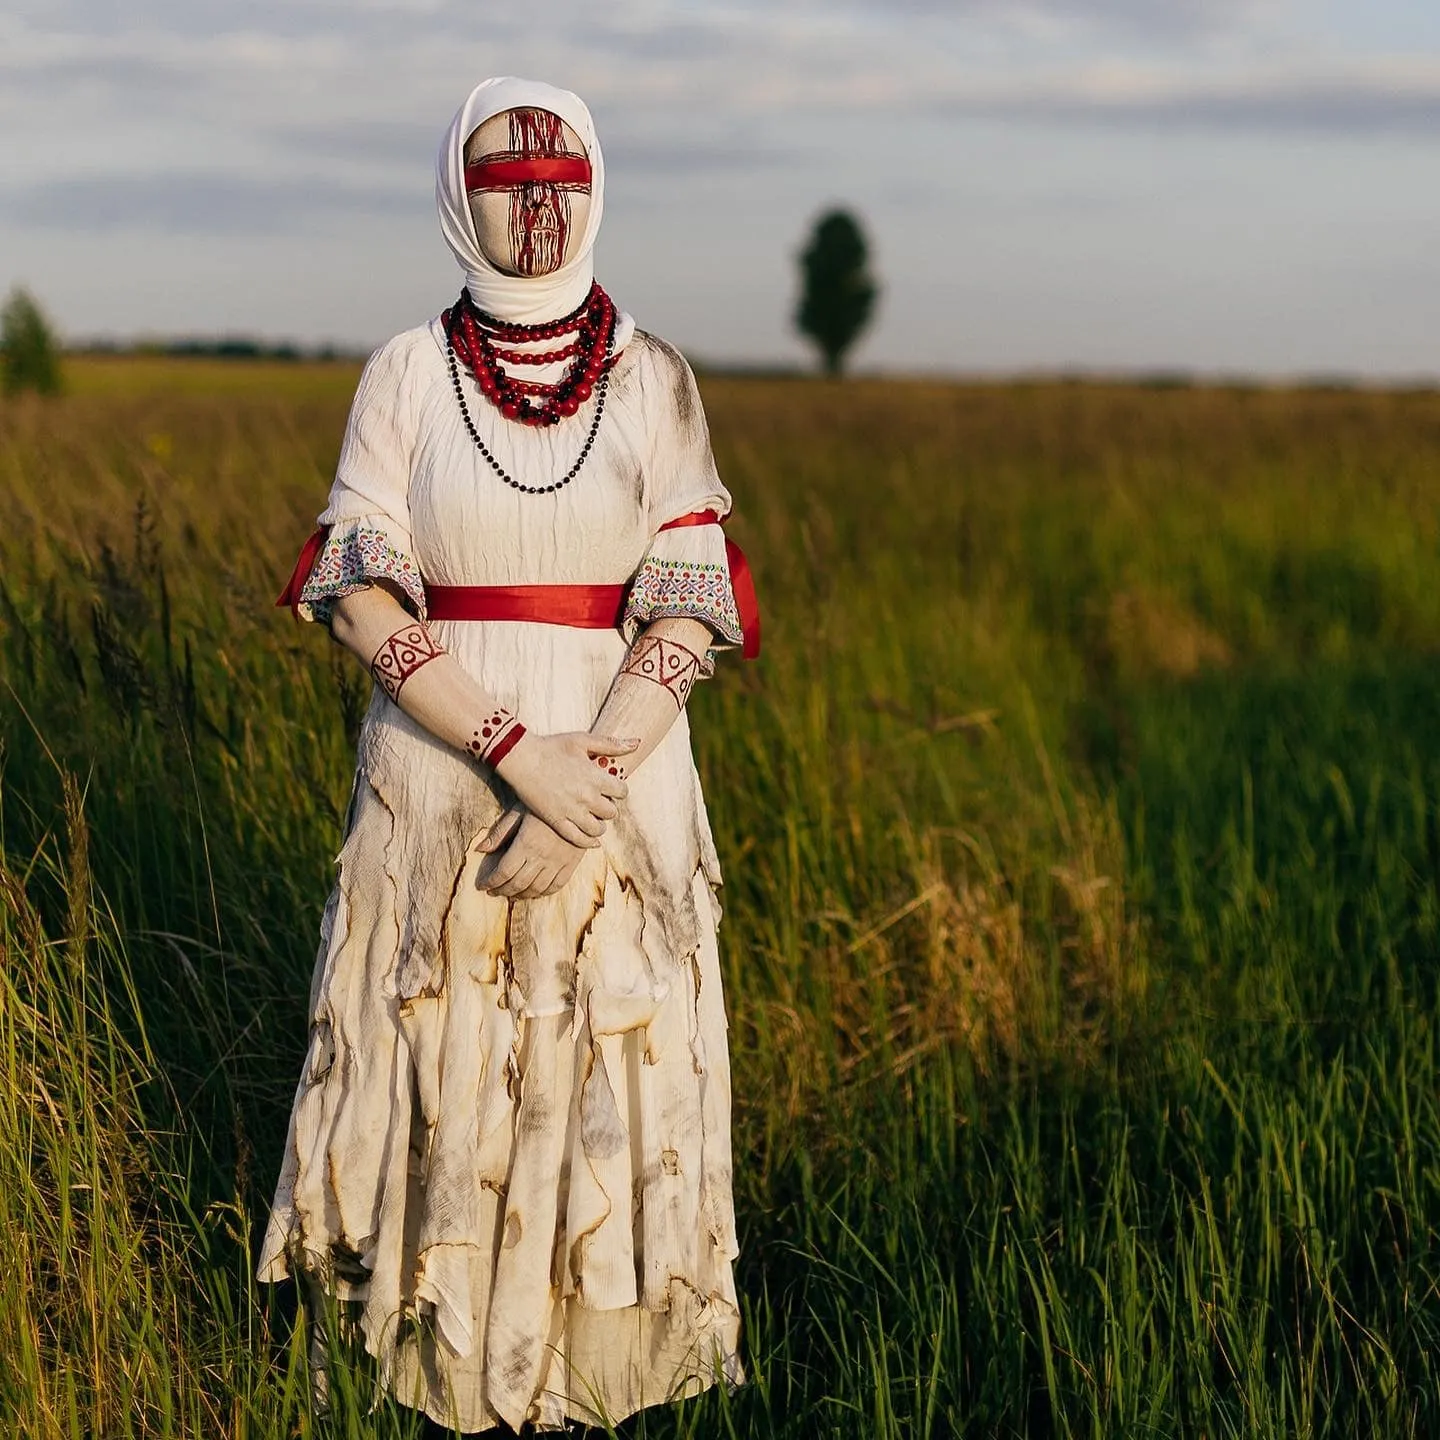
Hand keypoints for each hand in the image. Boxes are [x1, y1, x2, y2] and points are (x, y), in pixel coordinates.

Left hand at [476, 806, 587, 898]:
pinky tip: (535, 893)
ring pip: (536, 889)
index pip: (504, 872)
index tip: (482, 885)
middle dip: (502, 891)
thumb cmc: (543, 803)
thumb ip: (500, 833)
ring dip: (521, 895)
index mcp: (526, 844)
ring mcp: (558, 862)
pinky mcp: (571, 864)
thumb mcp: (518, 812)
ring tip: (511, 895)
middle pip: (518, 884)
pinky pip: (556, 886)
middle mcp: (541, 857)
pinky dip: (543, 894)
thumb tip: (479, 849)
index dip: (491, 882)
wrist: (577, 803)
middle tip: (493, 892)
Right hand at [493, 731, 636, 847]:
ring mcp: (571, 811)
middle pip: (611, 812)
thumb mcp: (583, 740)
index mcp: (596, 777)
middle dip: (608, 807)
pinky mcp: (556, 820)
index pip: (622, 792)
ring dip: (600, 825)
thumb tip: (636, 743)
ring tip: (594, 819)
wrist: (521, 758)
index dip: (618, 790)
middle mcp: (587, 796)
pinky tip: (592, 840)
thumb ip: (611, 744)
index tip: (610, 788)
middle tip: (599, 802)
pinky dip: (588, 842)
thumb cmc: (552, 746)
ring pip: (598, 829)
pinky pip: (578, 839)